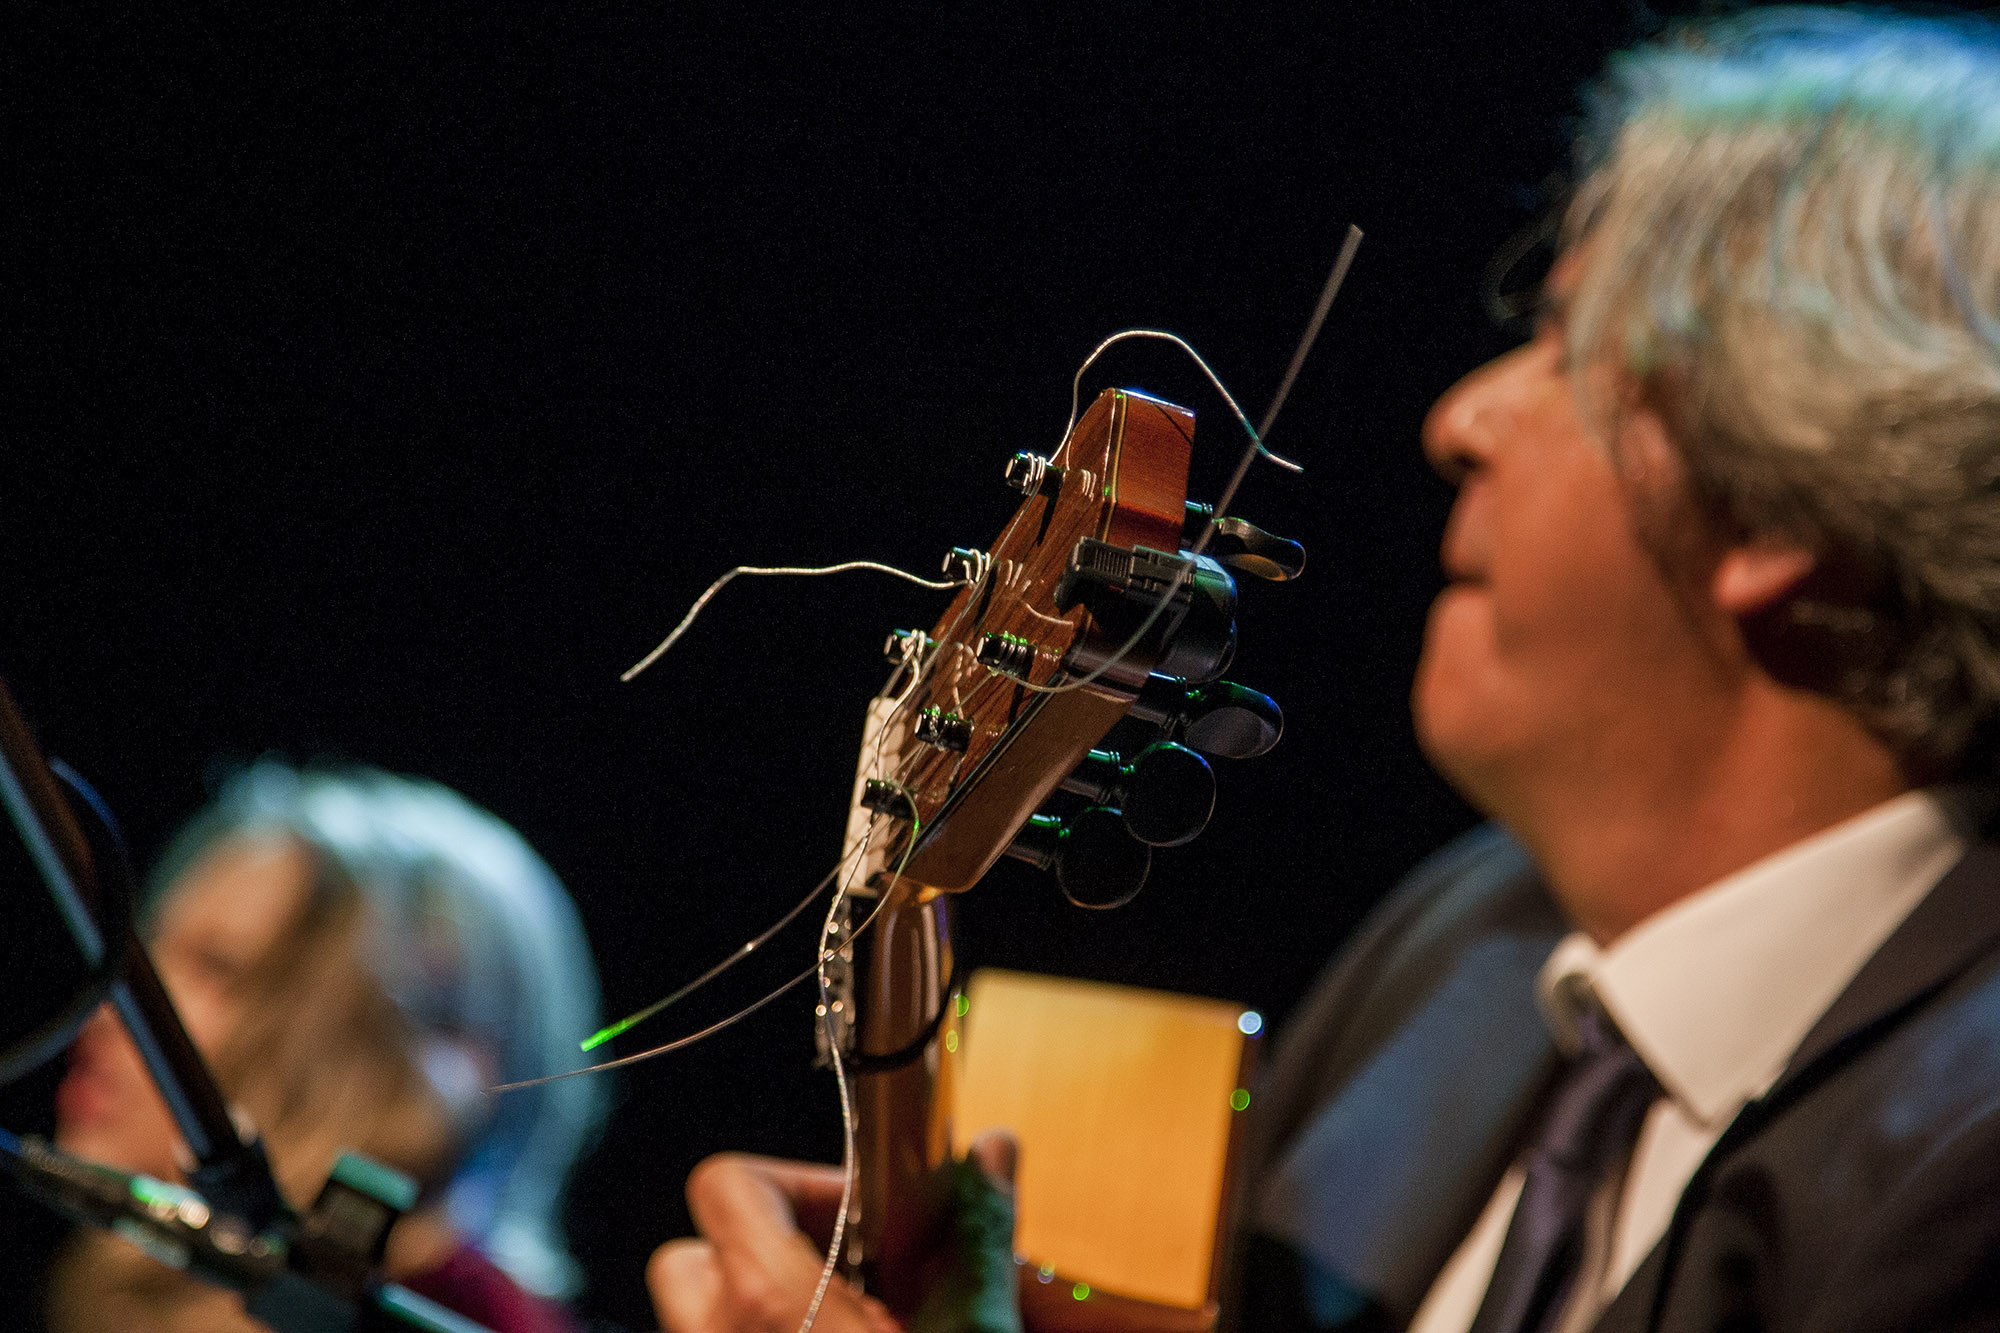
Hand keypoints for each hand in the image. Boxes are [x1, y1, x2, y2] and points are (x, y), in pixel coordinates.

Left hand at [650, 1134, 1019, 1332]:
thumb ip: (978, 1235)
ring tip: (840, 1315)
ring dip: (757, 1302)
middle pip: (692, 1254)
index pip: (728, 1183)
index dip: (797, 1181)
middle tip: (846, 1271)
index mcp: (767, 1304)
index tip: (864, 1211)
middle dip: (761, 1249)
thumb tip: (994, 1153)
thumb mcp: (969, 1328)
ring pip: (698, 1316)